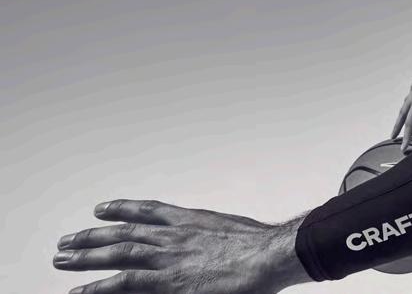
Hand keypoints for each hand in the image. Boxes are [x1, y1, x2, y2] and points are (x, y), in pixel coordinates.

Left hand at [53, 200, 310, 293]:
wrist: (267, 255)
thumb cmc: (259, 246)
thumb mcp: (233, 230)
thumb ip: (211, 234)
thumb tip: (208, 239)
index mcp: (189, 221)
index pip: (147, 211)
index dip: (122, 209)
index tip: (101, 209)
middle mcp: (172, 236)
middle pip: (124, 233)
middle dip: (92, 237)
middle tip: (67, 241)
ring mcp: (167, 259)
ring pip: (116, 254)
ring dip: (86, 256)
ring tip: (62, 259)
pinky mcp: (167, 282)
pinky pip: (124, 283)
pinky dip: (99, 287)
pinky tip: (79, 291)